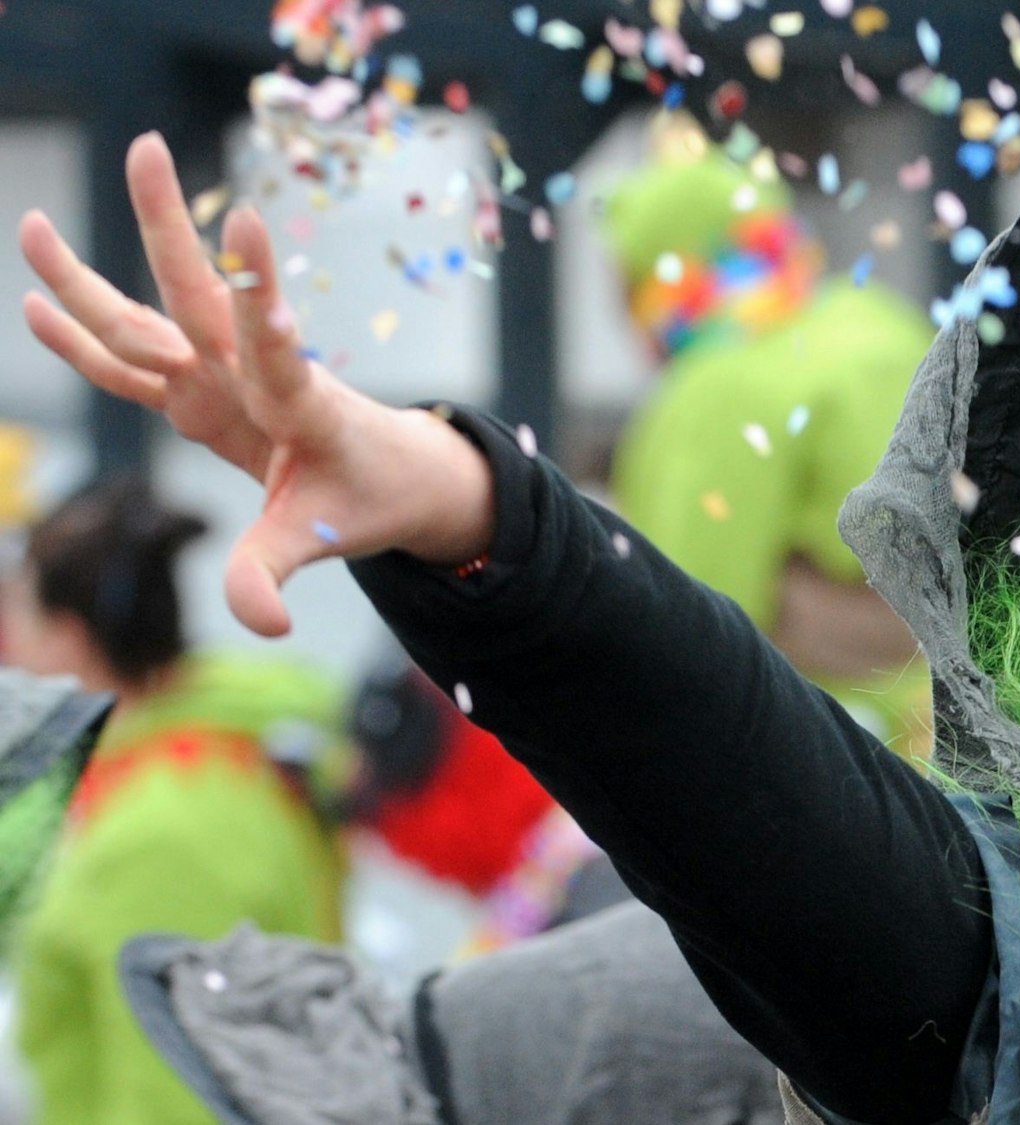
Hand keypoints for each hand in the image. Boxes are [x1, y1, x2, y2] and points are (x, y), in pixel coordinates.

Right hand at [20, 133, 494, 636]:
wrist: (393, 477)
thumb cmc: (367, 499)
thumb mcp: (325, 539)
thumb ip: (275, 574)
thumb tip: (261, 626)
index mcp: (299, 401)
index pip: (276, 346)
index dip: (260, 295)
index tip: (249, 226)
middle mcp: (253, 374)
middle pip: (198, 294)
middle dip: (168, 225)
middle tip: (146, 147)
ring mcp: (219, 379)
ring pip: (148, 319)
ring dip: (91, 275)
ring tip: (30, 222)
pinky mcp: (198, 395)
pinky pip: (131, 366)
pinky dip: (84, 342)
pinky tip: (38, 305)